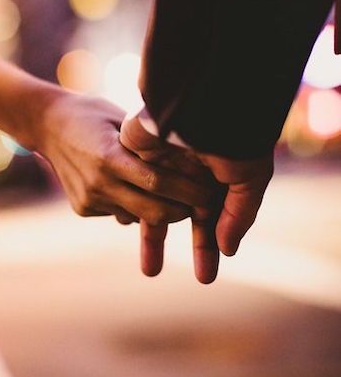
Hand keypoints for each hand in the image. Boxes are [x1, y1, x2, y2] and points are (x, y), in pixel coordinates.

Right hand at [32, 89, 214, 224]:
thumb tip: (192, 154)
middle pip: (153, 210)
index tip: (212, 191)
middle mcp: (98, 183)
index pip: (158, 182)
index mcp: (108, 156)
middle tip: (206, 203)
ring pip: (138, 216)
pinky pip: (121, 214)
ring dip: (163, 210)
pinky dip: (137, 206)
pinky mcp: (83, 209)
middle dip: (184, 211)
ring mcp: (89, 200)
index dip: (189, 191)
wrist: (45, 124)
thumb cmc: (91, 112)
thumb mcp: (121, 118)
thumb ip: (148, 141)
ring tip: (183, 196)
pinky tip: (141, 189)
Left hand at [120, 114, 272, 282]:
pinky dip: (128, 204)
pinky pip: (128, 188)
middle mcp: (184, 169)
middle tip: (156, 275)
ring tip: (149, 269)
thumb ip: (238, 214)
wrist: (199, 99)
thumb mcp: (248, 178)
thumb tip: (227, 249)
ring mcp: (158, 159)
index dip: (206, 246)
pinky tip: (129, 220)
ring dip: (148, 232)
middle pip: (174, 215)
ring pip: (147, 205)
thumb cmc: (232, 136)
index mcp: (212, 174)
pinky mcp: (132, 150)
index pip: (207, 217)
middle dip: (164, 243)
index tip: (205, 276)